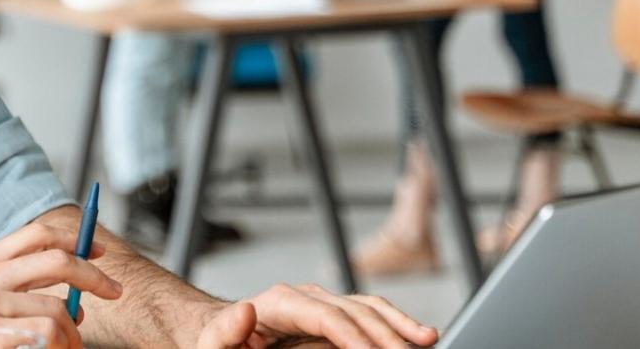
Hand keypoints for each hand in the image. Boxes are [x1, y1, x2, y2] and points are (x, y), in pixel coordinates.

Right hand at [0, 221, 122, 348]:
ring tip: (70, 347)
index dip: (77, 240)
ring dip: (74, 333)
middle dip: (95, 276)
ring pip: (59, 311)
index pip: (39, 235)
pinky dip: (58, 347)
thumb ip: (8, 283)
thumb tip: (66, 291)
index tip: (100, 251)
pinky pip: (46, 337)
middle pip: (59, 262)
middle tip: (114, 291)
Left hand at [193, 284, 437, 348]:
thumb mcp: (211, 342)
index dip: (355, 335)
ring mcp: (321, 305)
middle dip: (386, 335)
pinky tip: (417, 336)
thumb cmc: (214, 342)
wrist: (216, 335)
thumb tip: (247, 309)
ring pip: (369, 309)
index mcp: (280, 302)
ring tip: (428, 339)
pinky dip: (394, 325)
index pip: (327, 317)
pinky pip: (369, 317)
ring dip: (400, 325)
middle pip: (354, 311)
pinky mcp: (331, 317)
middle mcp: (306, 298)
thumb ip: (224, 331)